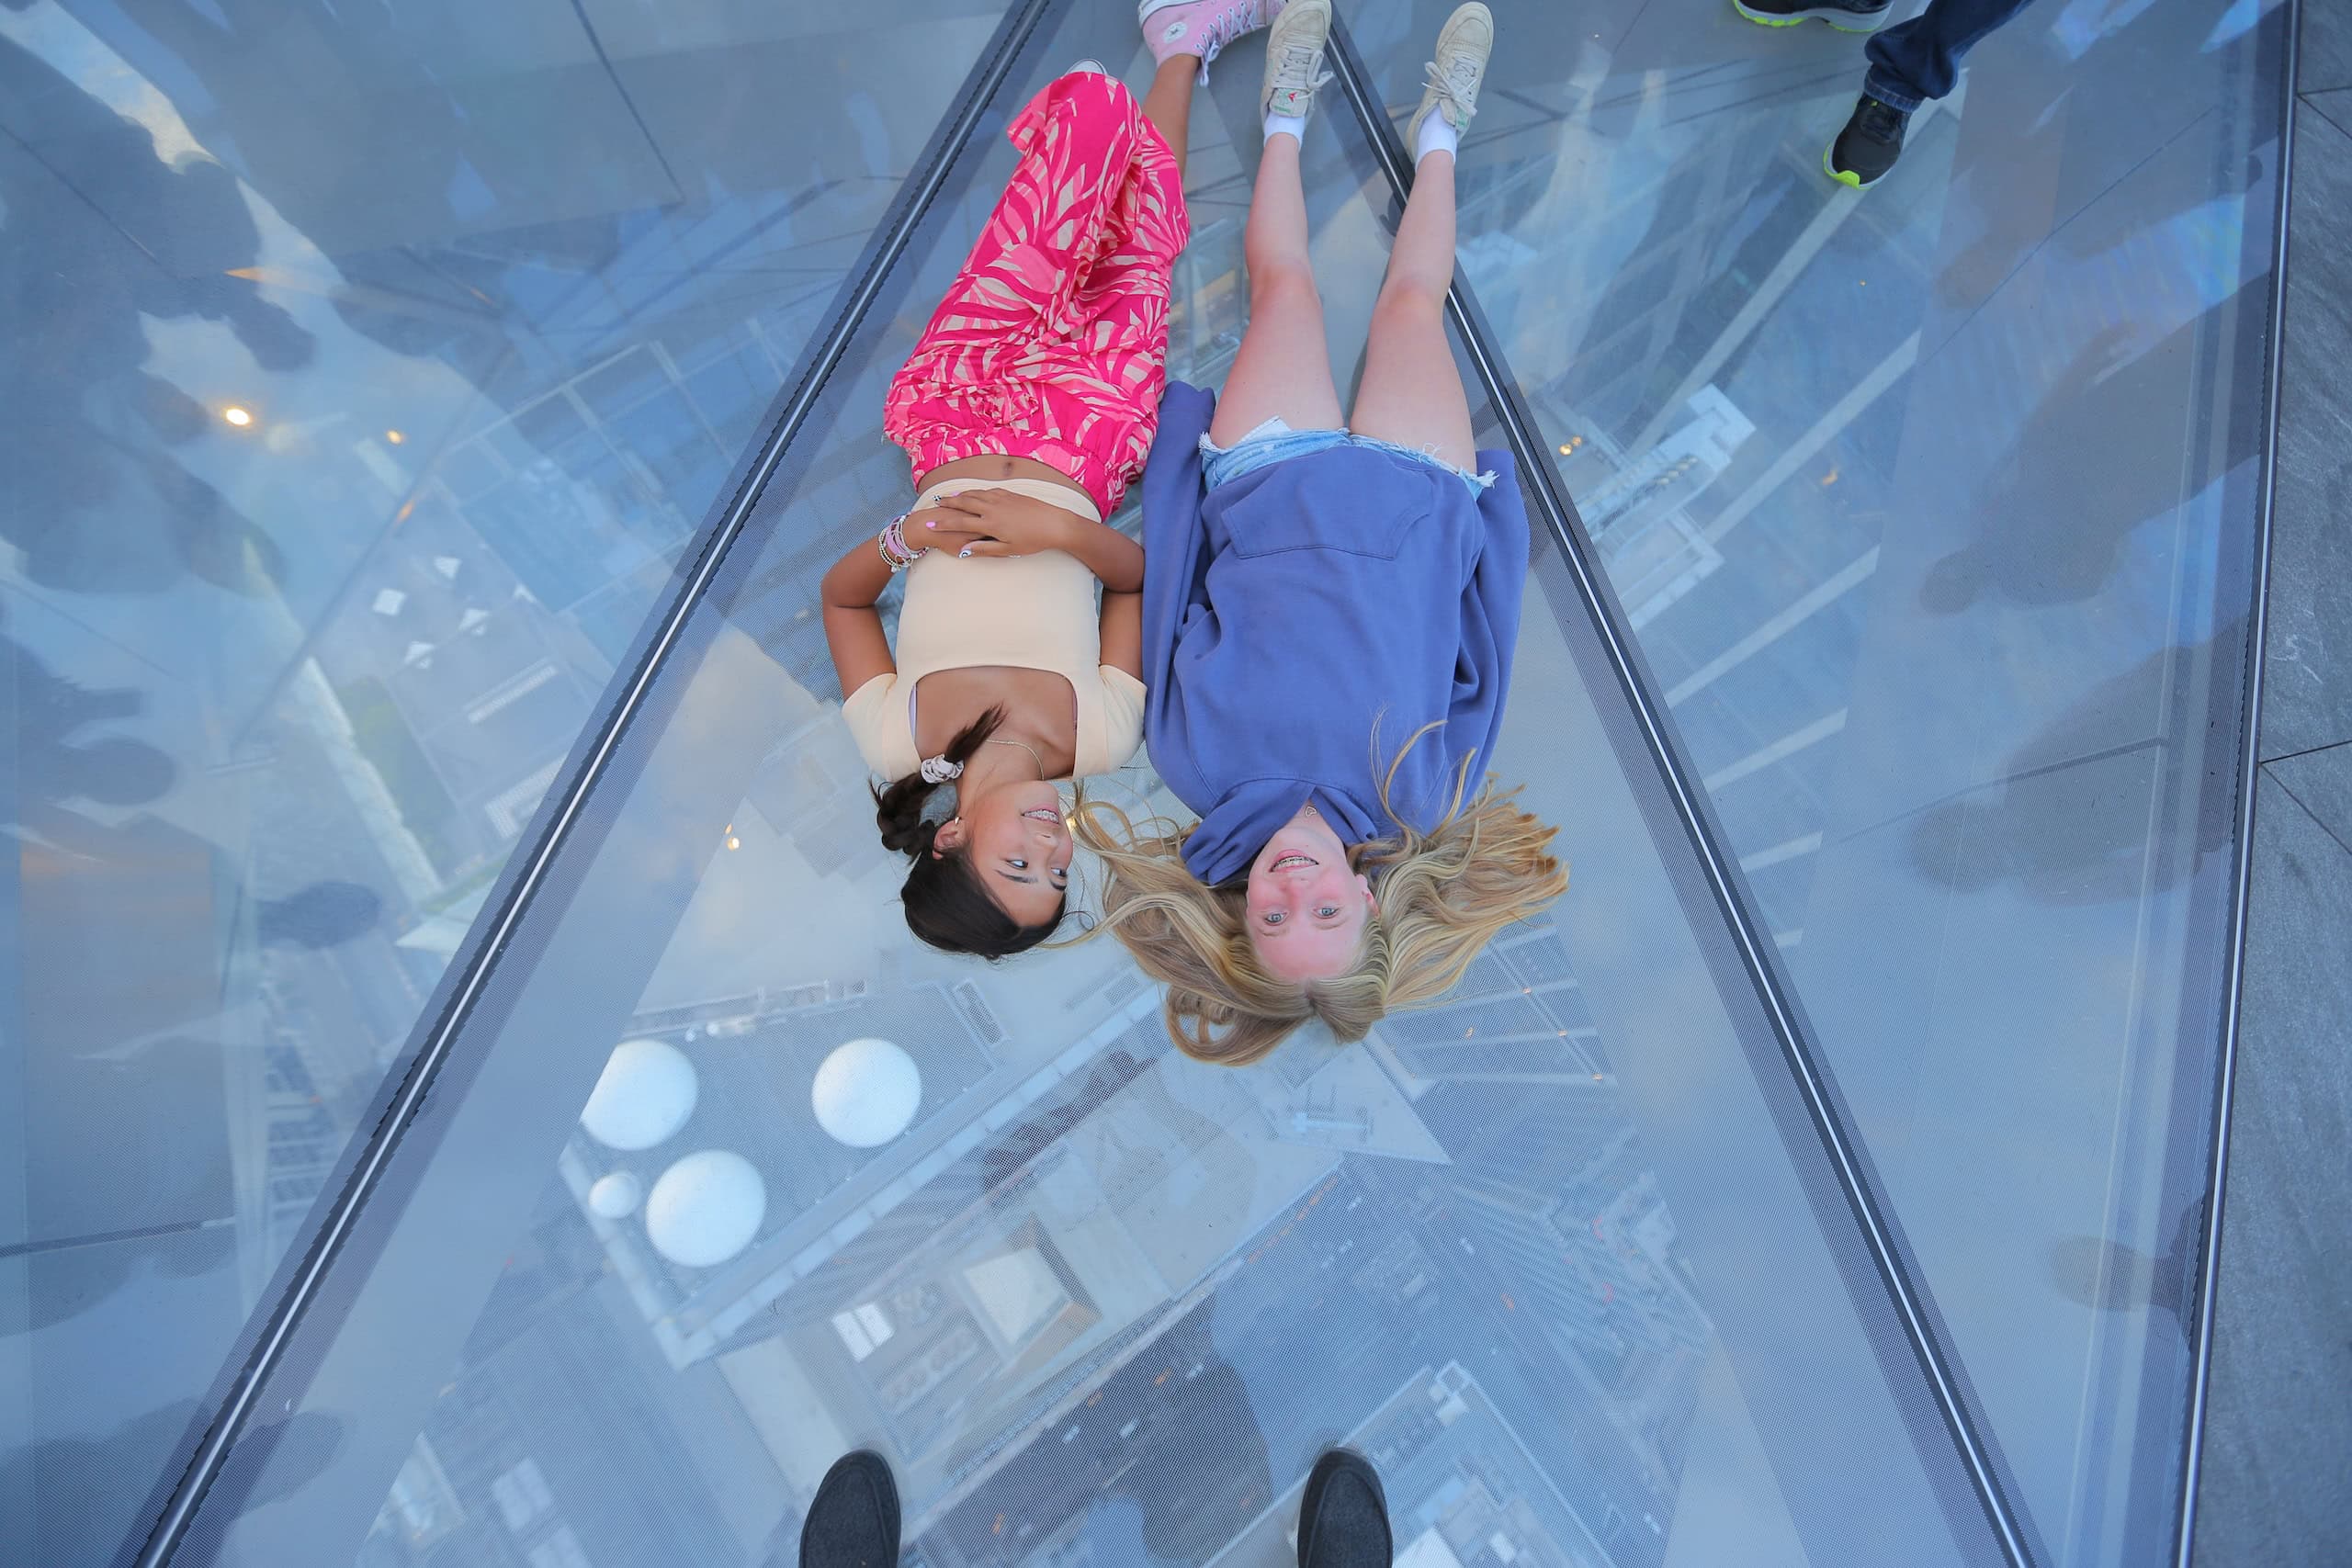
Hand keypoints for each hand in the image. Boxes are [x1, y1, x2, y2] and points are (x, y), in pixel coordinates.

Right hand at [916, 489, 1080, 558]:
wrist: (1055, 523)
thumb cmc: (1032, 540)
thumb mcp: (1007, 549)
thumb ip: (985, 548)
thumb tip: (966, 550)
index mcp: (990, 523)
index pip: (960, 522)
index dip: (943, 523)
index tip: (930, 524)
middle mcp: (993, 508)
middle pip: (964, 503)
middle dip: (949, 502)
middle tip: (937, 502)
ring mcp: (1001, 498)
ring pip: (976, 494)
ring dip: (961, 494)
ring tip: (951, 495)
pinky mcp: (1010, 494)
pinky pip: (988, 491)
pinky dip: (977, 491)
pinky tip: (975, 492)